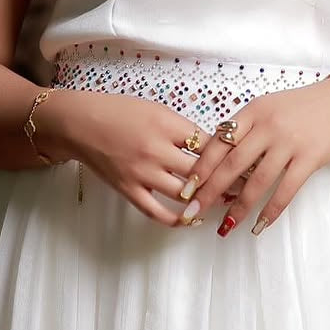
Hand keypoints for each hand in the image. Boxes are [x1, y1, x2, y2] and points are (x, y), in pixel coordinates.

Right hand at [39, 90, 235, 226]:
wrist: (80, 123)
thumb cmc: (119, 111)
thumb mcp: (156, 109)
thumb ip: (182, 128)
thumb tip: (211, 146)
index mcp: (166, 125)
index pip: (208, 144)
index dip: (231, 154)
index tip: (249, 161)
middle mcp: (157, 150)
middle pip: (202, 171)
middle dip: (228, 180)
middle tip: (248, 186)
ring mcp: (142, 173)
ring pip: (184, 194)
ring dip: (207, 201)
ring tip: (226, 203)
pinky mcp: (128, 189)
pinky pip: (157, 212)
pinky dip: (177, 219)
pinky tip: (192, 219)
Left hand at [174, 79, 329, 235]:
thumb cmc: (298, 108)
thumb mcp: (265, 108)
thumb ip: (244, 129)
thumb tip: (214, 158)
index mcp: (252, 112)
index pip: (219, 142)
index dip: (201, 168)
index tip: (186, 188)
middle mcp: (268, 127)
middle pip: (232, 164)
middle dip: (210, 191)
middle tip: (194, 212)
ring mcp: (289, 143)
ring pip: (257, 181)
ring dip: (239, 207)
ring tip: (225, 226)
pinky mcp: (309, 158)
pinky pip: (286, 190)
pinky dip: (271, 210)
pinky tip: (259, 225)